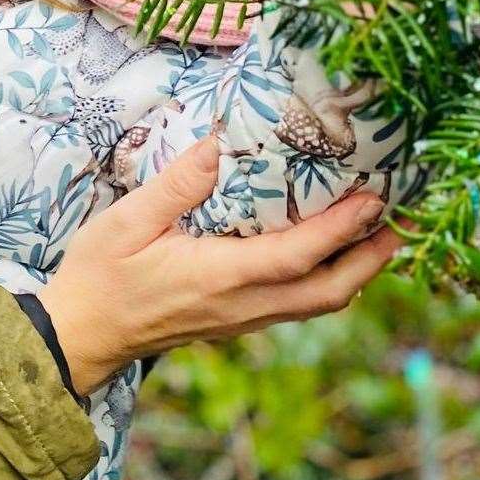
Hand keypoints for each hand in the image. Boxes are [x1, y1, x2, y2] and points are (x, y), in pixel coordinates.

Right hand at [37, 135, 399, 396]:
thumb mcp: (126, 221)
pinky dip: (324, 282)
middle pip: (326, 292)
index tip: (373, 198)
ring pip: (316, 305)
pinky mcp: (234, 322)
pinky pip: (295, 306)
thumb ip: (176, 185)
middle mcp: (240, 306)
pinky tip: (325, 257)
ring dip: (354, 272)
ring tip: (377, 236)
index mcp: (217, 277)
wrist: (81, 334)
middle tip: (399, 221)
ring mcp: (240, 319)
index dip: (340, 229)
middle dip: (369, 258)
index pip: (295, 256)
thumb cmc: (99, 275)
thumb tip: (216, 144)